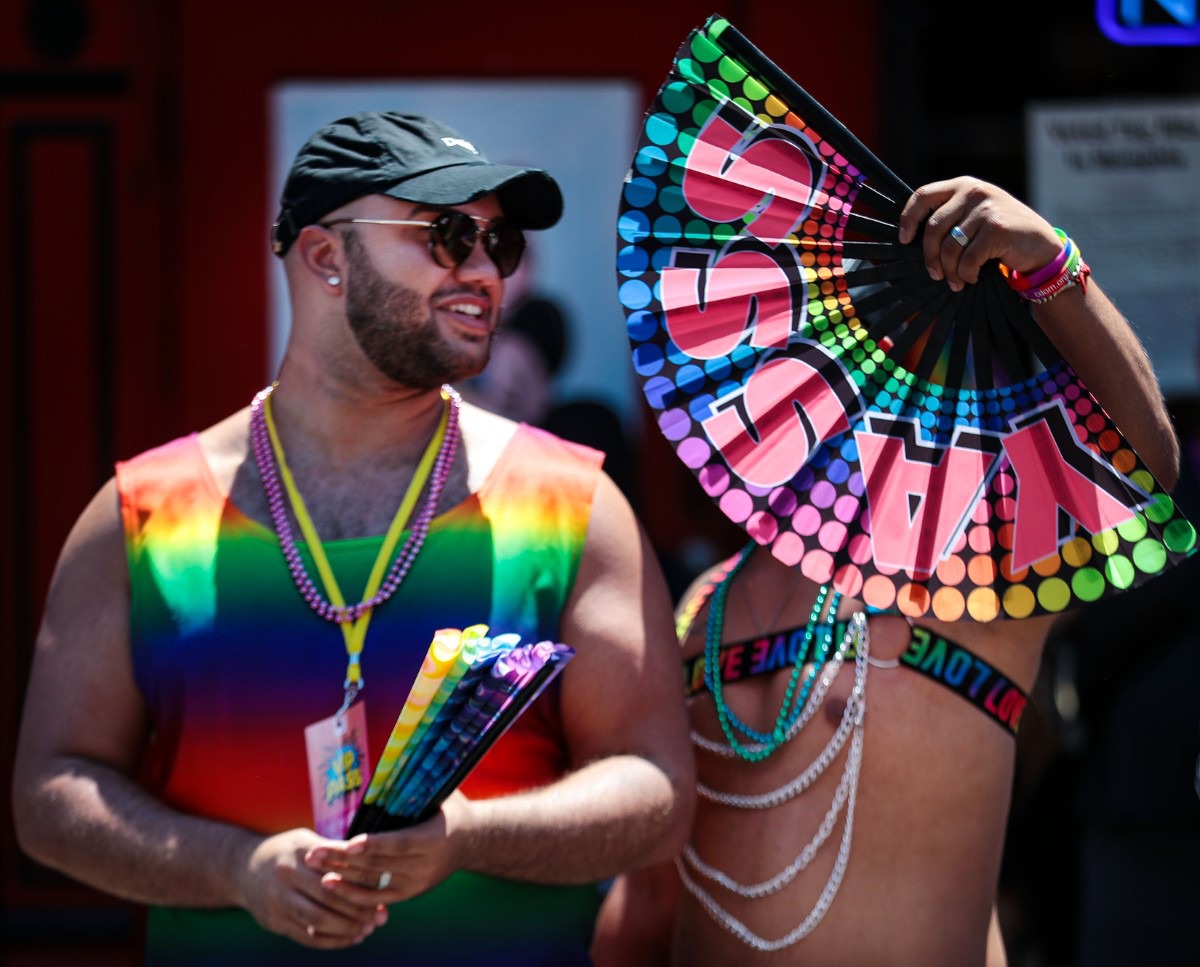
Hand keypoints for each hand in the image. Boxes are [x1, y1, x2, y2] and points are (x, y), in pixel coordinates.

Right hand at [238, 828, 387, 948]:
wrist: (242, 868)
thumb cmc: (288, 852)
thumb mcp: (308, 842)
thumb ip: (337, 853)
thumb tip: (376, 869)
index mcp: (301, 852)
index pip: (338, 869)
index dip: (363, 882)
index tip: (383, 890)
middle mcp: (286, 875)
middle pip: (329, 896)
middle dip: (358, 909)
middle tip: (380, 916)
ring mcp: (277, 901)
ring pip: (318, 920)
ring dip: (347, 928)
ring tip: (367, 929)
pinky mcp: (274, 922)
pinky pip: (306, 937)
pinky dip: (331, 941)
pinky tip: (350, 939)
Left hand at [304, 792, 467, 903]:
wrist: (472, 841)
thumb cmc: (450, 810)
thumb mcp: (440, 794)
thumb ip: (415, 787)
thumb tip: (390, 761)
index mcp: (434, 839)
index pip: (399, 844)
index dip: (373, 845)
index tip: (348, 844)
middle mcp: (425, 866)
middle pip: (378, 864)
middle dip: (342, 859)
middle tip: (312, 852)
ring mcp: (416, 883)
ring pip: (373, 882)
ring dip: (340, 875)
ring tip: (313, 865)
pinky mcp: (409, 893)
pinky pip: (376, 897)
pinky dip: (352, 893)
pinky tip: (329, 885)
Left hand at [898, 177, 1061, 291]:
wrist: (1042, 246)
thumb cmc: (1001, 235)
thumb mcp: (975, 215)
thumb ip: (951, 216)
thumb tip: (910, 238)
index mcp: (963, 186)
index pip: (923, 195)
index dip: (908, 218)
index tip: (904, 239)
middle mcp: (974, 192)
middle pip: (933, 228)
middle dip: (930, 257)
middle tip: (935, 274)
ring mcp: (987, 209)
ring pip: (949, 247)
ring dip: (949, 271)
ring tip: (956, 281)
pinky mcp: (997, 229)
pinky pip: (967, 260)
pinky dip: (966, 275)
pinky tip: (972, 278)